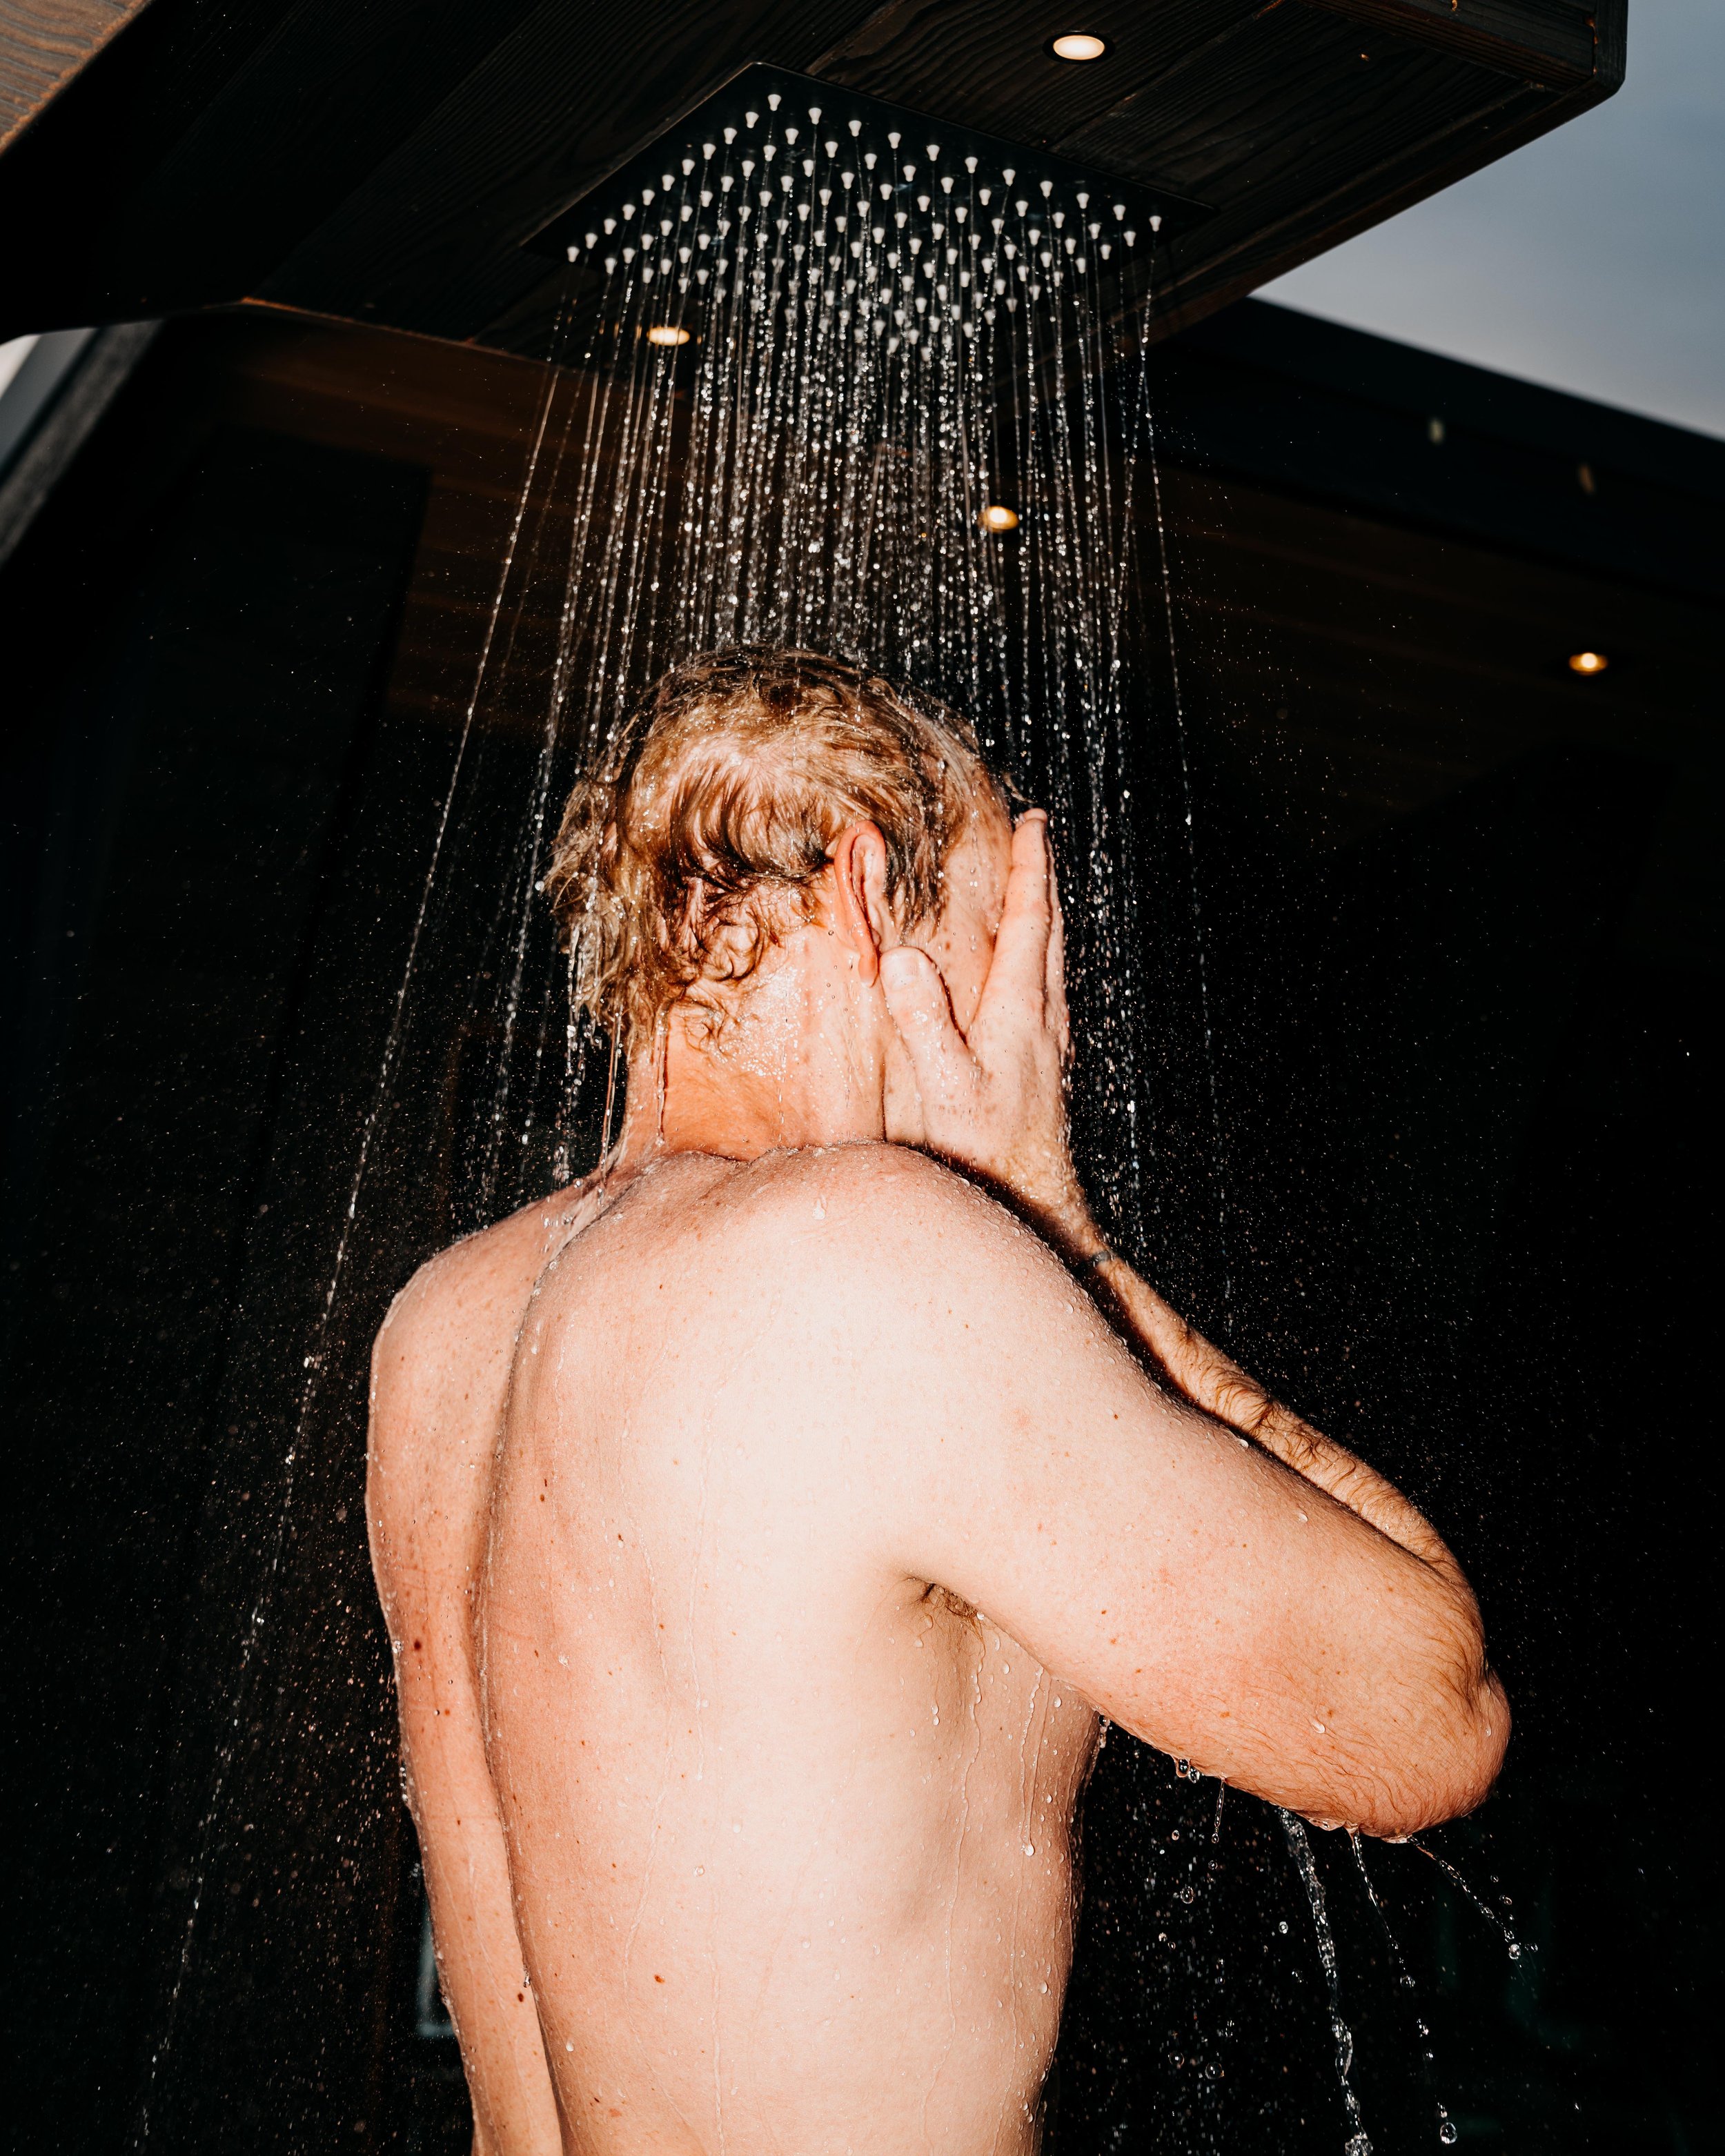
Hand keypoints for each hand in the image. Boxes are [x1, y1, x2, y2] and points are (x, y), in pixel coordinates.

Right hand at [880, 812, 1102, 1260]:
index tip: (1034, 824)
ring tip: (1035, 894)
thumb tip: (904, 958)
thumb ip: (925, 1024)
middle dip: (1043, 883)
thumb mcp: (946, 1088)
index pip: (1030, 925)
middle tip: (1037, 838)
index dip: (1031, 872)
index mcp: (1019, 1014)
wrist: (1031, 1207)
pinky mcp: (1042, 1071)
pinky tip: (1027, 980)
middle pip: (1051, 935)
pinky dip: (1040, 962)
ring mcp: (1046, 1046)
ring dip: (1044, 921)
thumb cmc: (984, 1154)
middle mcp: (1042, 1022)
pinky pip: (1046, 994)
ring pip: (1054, 964)